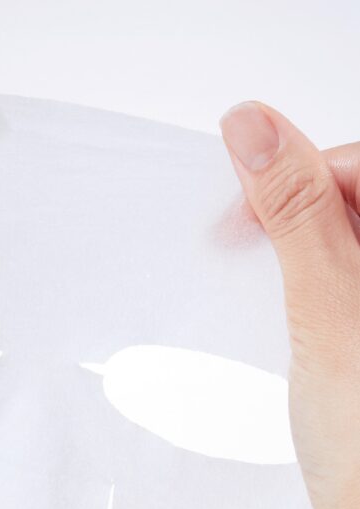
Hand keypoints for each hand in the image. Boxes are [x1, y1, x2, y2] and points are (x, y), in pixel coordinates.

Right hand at [221, 103, 359, 508]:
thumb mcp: (326, 303)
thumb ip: (295, 208)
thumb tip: (253, 124)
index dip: (300, 175)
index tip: (240, 212)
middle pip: (357, 201)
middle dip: (297, 213)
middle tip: (242, 245)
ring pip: (349, 239)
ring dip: (301, 247)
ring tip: (269, 284)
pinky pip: (347, 277)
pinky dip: (313, 279)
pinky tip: (291, 304)